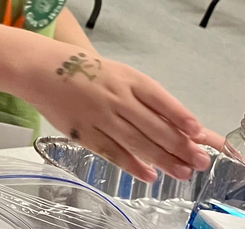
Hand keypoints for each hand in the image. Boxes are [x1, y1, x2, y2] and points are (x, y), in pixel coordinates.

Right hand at [25, 53, 211, 181]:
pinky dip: (132, 165)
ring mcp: (101, 117)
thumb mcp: (118, 74)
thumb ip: (143, 97)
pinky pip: (112, 152)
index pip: (161, 100)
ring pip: (137, 142)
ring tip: (184, 172)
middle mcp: (117, 98)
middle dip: (181, 146)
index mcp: (128, 79)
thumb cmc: (84, 70)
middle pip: (154, 126)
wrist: (42, 69)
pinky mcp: (85, 133)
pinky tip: (149, 175)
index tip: (200, 133)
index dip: (181, 117)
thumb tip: (175, 121)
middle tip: (202, 161)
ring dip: (163, 159)